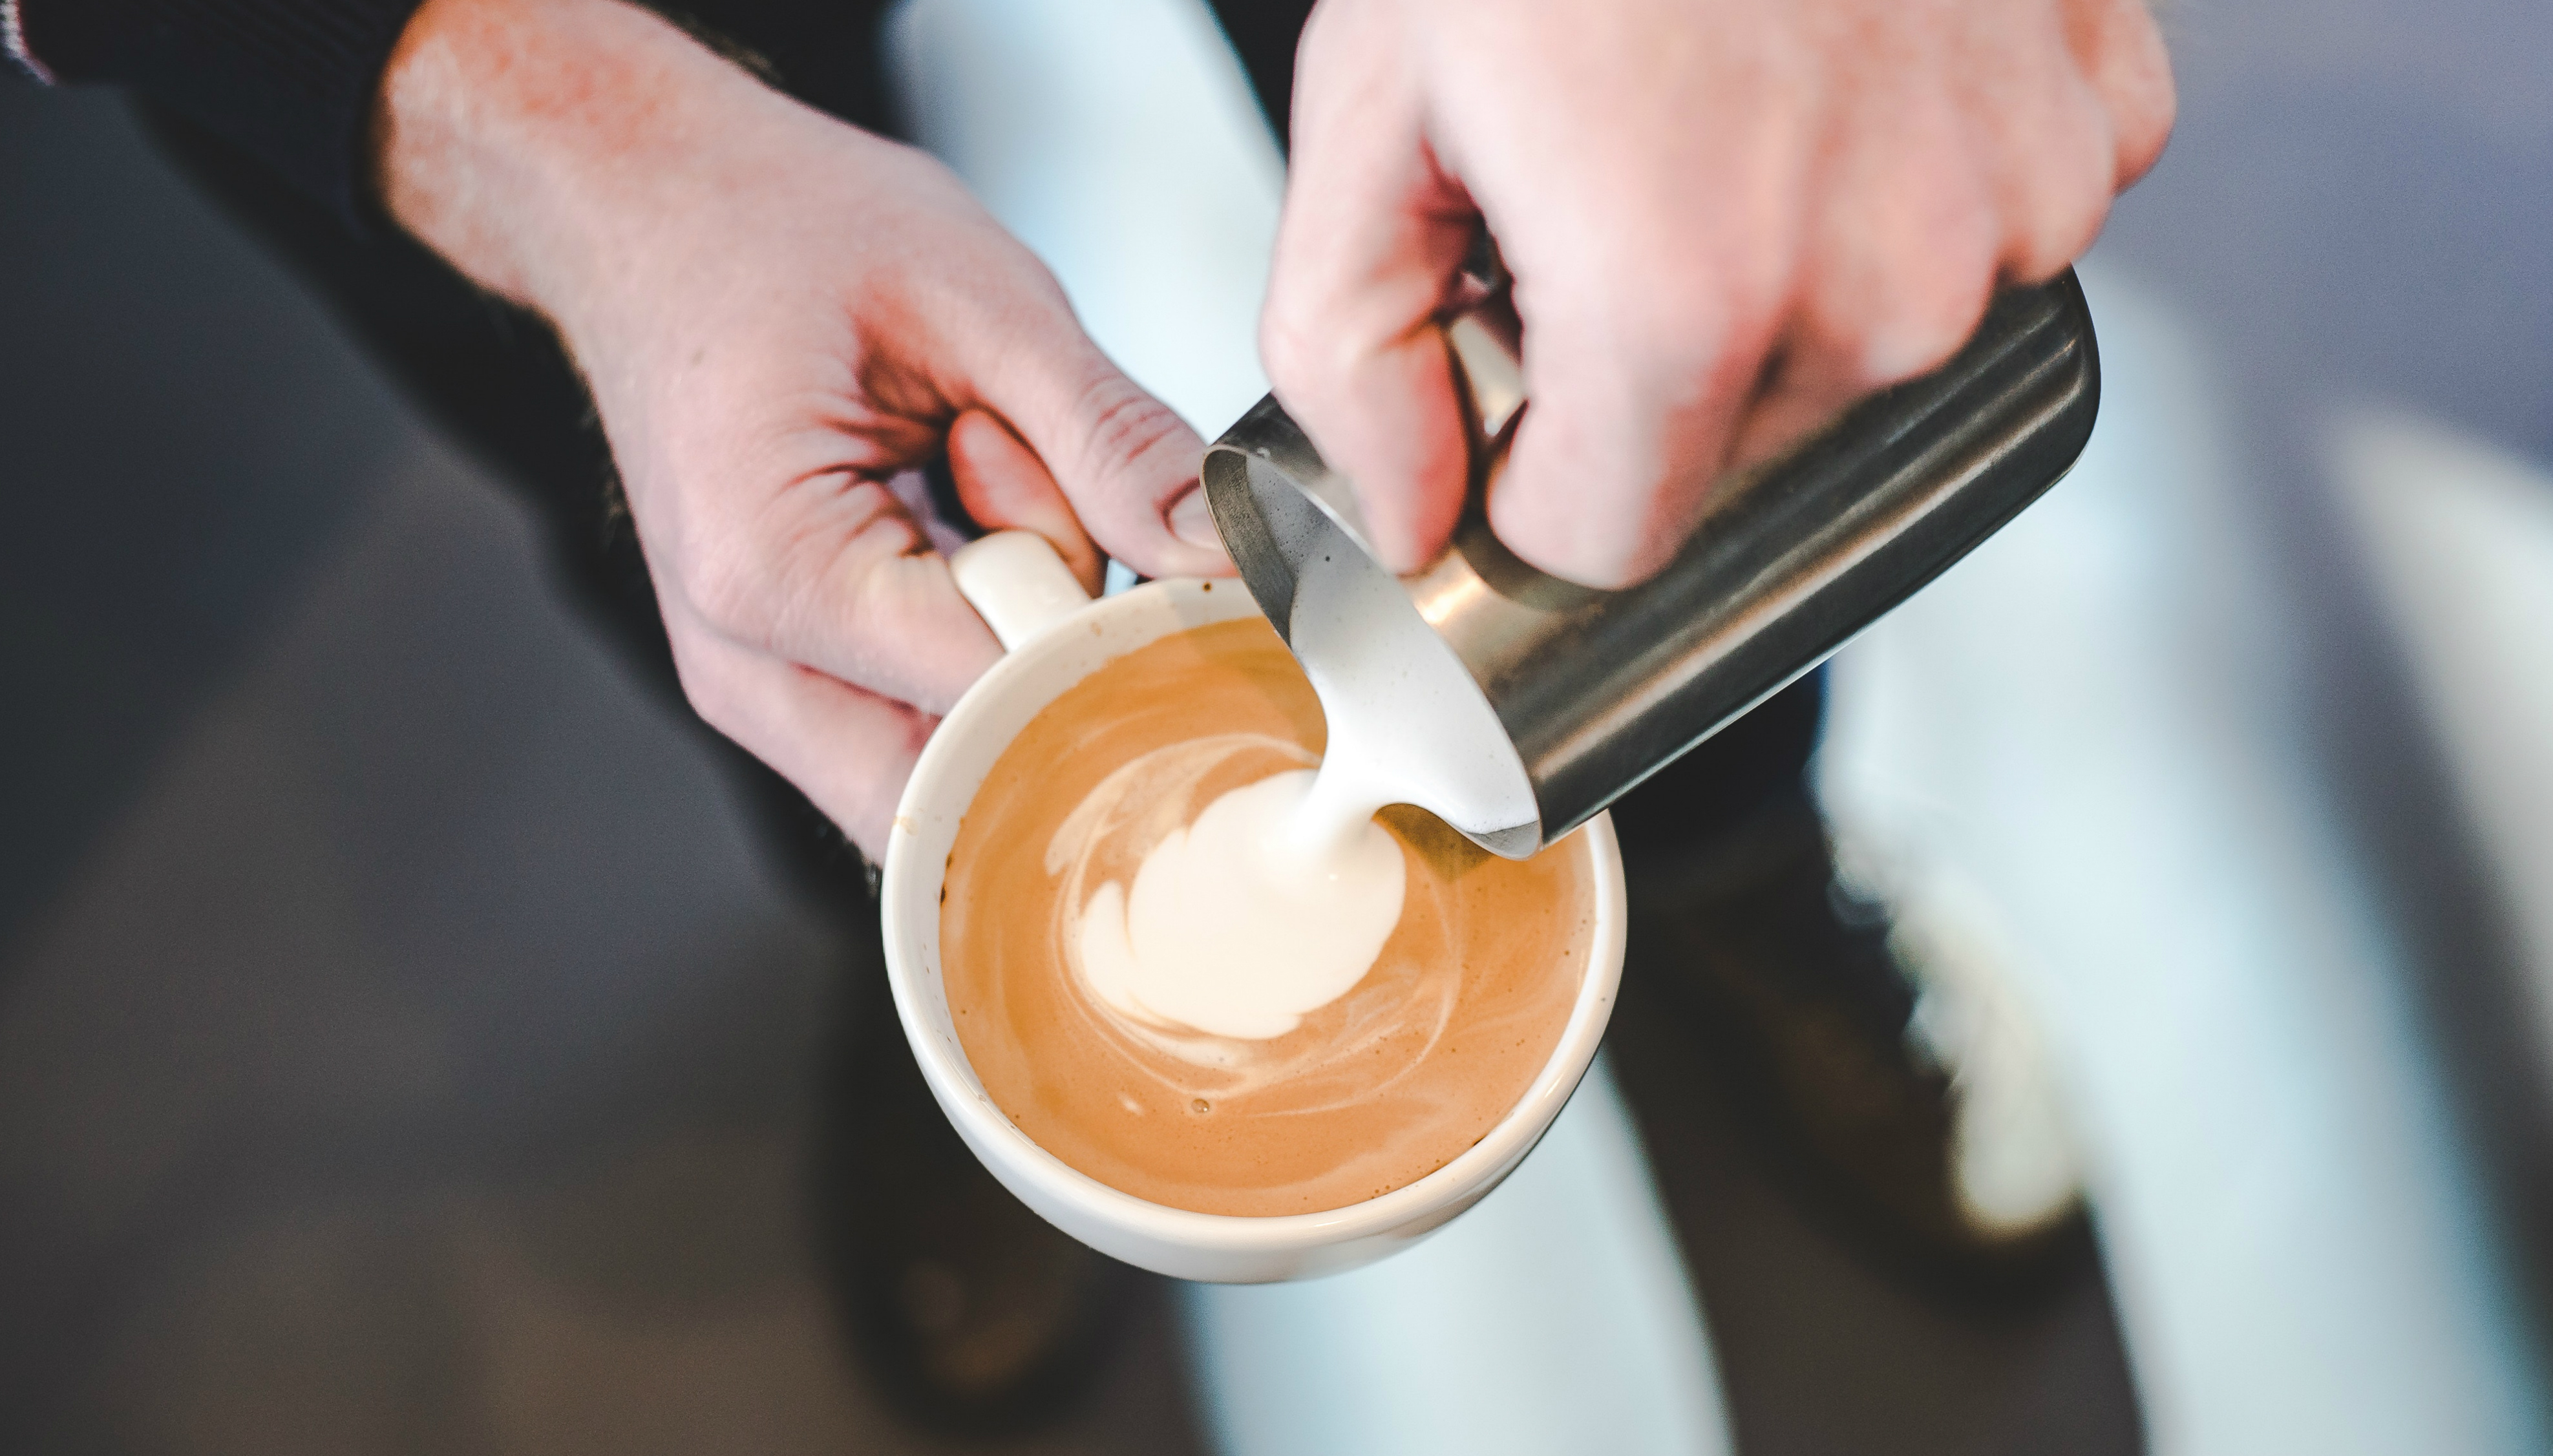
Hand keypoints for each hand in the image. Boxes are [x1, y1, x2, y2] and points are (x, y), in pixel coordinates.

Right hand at [376, 0, 1225, 855]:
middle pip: (973, 789)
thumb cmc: (776, 227)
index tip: (1163, 555)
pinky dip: (986, 643)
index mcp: (775, 574)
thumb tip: (1226, 560)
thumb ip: (1111, 441)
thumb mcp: (979, 296)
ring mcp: (761, 689)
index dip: (1112, 642)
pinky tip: (958, 523)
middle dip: (1063, 673)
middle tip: (1043, 493)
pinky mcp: (792, 682)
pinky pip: (933, 727)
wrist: (644, 202)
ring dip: (1021, 655)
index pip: (1003, 704)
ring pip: (959, 775)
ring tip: (973, 483)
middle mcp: (748, 667)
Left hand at [1264, 0, 2174, 586]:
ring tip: (1724, 117)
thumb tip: (1410, 521)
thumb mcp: (1370, 117)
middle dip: (1655, 361)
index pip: (1607, 538)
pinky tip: (1841, 82)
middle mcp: (1882, 288)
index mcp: (1685, 303)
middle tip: (1611, 188)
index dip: (1536, 466)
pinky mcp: (2098, 126)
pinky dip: (1908, 189)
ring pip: (1868, 355)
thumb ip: (1354, 357)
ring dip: (1789, 280)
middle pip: (1735, 449)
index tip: (1520, 361)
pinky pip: (1989, 242)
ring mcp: (2015, 208)